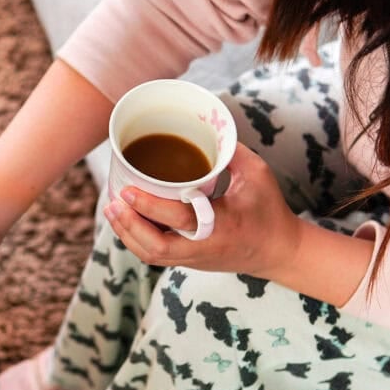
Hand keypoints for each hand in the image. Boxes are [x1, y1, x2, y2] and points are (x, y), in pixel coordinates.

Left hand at [103, 143, 302, 278]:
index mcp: (222, 226)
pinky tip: (125, 221)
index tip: (127, 191)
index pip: (178, 219)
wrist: (279, 252)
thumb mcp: (258, 175)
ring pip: (151, 255)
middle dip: (128, 227)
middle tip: (112, 202)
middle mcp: (203, 247)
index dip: (149, 207)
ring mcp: (194, 258)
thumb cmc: (269, 210)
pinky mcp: (189, 262)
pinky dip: (136, 240)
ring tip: (111, 210)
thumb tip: (206, 127)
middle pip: (155, 248)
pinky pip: (155, 256)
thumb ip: (231, 151)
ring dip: (127, 234)